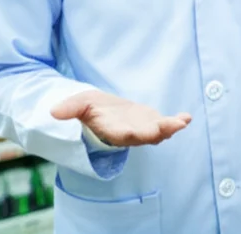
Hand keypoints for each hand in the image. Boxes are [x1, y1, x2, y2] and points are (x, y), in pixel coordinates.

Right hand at [51, 90, 190, 146]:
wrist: (101, 109)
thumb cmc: (89, 108)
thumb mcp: (79, 104)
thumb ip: (70, 108)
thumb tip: (53, 112)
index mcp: (112, 130)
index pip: (122, 135)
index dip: (131, 133)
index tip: (140, 130)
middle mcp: (129, 133)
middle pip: (144, 136)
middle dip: (157, 132)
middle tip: (171, 127)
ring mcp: (143, 129)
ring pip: (158, 132)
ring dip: (170, 128)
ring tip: (182, 122)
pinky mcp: (152, 122)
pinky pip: (166, 124)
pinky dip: (176, 121)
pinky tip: (187, 117)